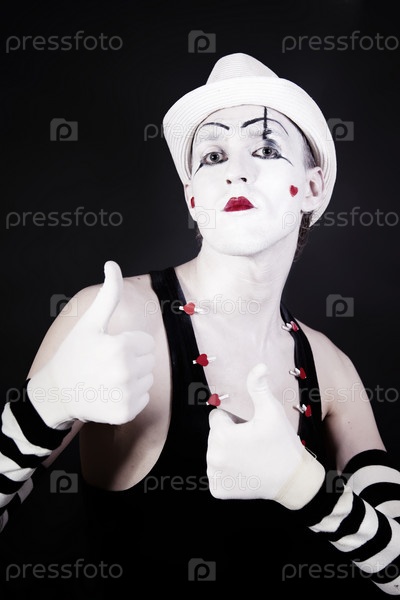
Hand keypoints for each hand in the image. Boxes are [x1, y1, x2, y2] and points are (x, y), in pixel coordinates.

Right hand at [28, 261, 154, 427]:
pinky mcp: (126, 413)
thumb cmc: (75, 353)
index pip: (146, 343)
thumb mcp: (91, 322)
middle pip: (148, 361)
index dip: (129, 343)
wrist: (58, 392)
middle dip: (133, 360)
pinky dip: (131, 397)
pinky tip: (111, 393)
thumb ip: (108, 294)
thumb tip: (112, 263)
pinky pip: (143, 398)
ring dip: (133, 378)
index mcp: (121, 346)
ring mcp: (126, 394)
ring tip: (108, 378)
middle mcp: (126, 371)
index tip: (109, 348)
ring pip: (148, 379)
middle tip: (107, 364)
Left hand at [206, 363, 322, 504]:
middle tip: (253, 443)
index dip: (234, 420)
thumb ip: (258, 387)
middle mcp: (213, 457)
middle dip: (230, 435)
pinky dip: (227, 473)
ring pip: (215, 453)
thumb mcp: (272, 411)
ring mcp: (215, 476)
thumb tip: (258, 366)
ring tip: (250, 457)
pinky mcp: (219, 491)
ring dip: (228, 453)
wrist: (294, 481)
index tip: (250, 428)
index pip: (217, 417)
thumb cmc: (283, 443)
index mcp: (222, 436)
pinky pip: (217, 474)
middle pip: (215, 435)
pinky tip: (245, 471)